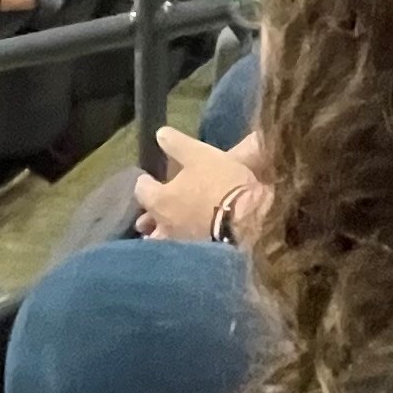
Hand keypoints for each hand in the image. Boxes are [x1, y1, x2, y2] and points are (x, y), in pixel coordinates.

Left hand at [134, 128, 264, 242]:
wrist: (251, 221)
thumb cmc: (221, 184)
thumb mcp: (199, 155)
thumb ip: (176, 145)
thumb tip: (160, 134)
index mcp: (160, 200)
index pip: (141, 191)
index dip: (145, 183)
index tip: (148, 179)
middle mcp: (165, 227)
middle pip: (148, 225)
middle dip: (149, 219)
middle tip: (151, 216)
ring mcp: (182, 246)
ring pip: (164, 243)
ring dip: (163, 238)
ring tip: (169, 234)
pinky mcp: (202, 258)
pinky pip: (185, 254)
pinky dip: (184, 248)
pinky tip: (191, 244)